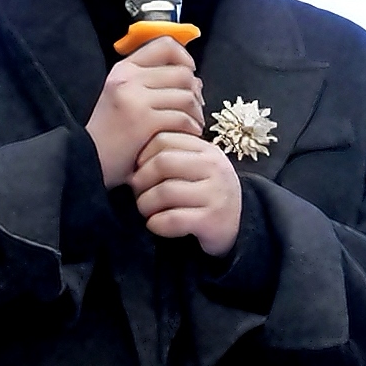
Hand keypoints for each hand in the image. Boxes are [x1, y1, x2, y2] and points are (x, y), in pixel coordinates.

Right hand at [88, 36, 201, 189]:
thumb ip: (149, 82)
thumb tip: (191, 75)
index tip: (190, 72)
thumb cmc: (109, 134)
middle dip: (196, 91)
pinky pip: (181, 118)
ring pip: (186, 95)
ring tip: (193, 123)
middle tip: (195, 107)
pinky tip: (188, 134)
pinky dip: (191, 127)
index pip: (165, 45)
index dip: (184, 57)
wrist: (87, 160)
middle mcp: (128, 79)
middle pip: (182, 72)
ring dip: (196, 112)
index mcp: (124, 69)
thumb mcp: (122, 97)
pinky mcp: (144, 122)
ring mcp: (135, 100)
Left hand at [132, 128, 242, 257]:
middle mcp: (215, 167)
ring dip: (145, 204)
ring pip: (164, 192)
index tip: (139, 170)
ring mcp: (216, 194)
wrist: (235, 226)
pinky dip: (156, 224)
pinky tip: (156, 224)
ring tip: (146, 209)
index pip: (163, 139)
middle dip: (141, 180)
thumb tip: (131, 158)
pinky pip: (171, 219)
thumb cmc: (205, 194)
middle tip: (138, 192)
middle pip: (162, 163)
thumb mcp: (196, 168)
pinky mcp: (212, 220)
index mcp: (207, 150)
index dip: (142, 155)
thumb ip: (172, 156)